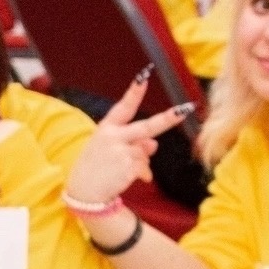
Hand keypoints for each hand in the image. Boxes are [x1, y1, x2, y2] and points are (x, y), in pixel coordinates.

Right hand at [63, 72, 190, 214]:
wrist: (83, 192)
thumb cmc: (95, 167)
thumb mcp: (109, 149)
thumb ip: (132, 142)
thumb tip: (154, 144)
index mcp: (107, 128)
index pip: (123, 107)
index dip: (134, 92)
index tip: (144, 75)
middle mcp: (114, 137)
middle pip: (147, 127)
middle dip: (168, 119)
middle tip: (185, 109)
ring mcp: (121, 152)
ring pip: (145, 152)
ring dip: (140, 162)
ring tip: (119, 170)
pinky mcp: (128, 168)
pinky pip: (145, 168)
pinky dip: (140, 174)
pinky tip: (123, 179)